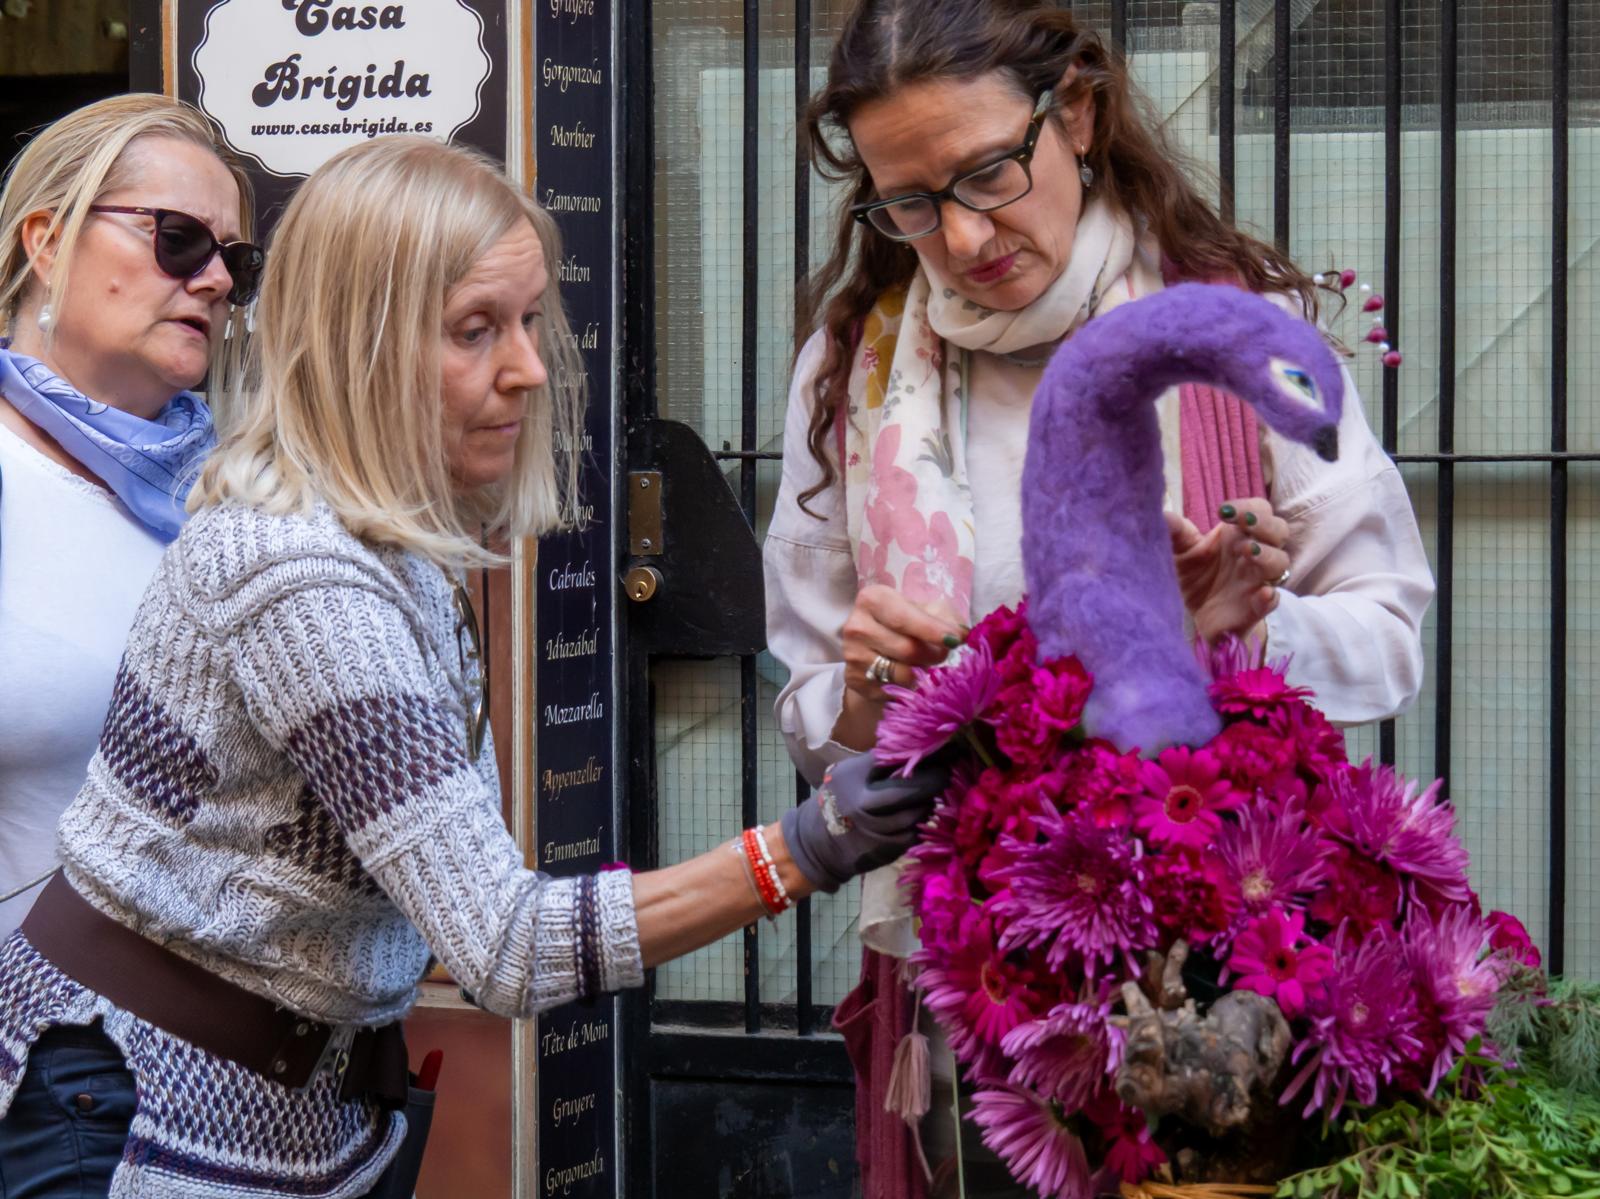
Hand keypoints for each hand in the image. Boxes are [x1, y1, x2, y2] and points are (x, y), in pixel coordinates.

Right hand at [779, 751, 948, 891]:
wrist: (817, 841)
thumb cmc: (842, 798)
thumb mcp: (852, 773)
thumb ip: (881, 763)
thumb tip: (925, 748)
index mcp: (853, 775)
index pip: (895, 758)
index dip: (923, 753)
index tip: (945, 749)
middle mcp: (861, 802)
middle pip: (910, 790)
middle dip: (934, 780)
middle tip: (946, 774)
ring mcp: (873, 828)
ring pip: (915, 813)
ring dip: (928, 804)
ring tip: (932, 796)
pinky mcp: (882, 849)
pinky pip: (912, 834)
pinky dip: (920, 824)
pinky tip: (919, 816)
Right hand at [841, 584, 965, 703]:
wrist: (876, 647)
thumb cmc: (907, 623)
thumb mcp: (926, 610)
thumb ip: (944, 618)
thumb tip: (961, 634)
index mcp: (872, 599)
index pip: (903, 618)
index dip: (931, 630)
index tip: (954, 640)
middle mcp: (856, 625)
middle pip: (907, 649)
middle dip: (934, 654)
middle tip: (943, 654)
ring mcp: (852, 655)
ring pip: (902, 673)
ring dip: (922, 672)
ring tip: (923, 662)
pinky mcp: (854, 679)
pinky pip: (893, 689)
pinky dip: (908, 685)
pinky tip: (906, 675)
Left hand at [1166, 499, 1291, 643]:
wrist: (1191, 614)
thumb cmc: (1191, 574)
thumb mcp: (1179, 551)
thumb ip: (1174, 532)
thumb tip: (1162, 515)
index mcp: (1237, 535)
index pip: (1259, 510)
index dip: (1248, 507)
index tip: (1224, 511)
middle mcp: (1253, 554)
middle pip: (1278, 531)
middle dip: (1265, 524)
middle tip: (1246, 523)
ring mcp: (1257, 580)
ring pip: (1280, 563)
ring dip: (1268, 555)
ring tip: (1248, 550)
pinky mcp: (1255, 608)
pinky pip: (1272, 601)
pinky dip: (1269, 597)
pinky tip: (1263, 593)